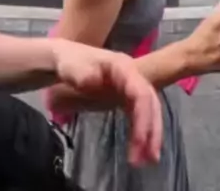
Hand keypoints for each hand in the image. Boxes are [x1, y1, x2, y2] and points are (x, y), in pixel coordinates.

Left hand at [51, 38, 161, 165]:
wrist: (66, 59)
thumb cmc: (69, 62)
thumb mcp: (71, 66)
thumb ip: (80, 73)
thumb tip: (92, 81)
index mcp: (122, 67)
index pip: (140, 92)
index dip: (143, 117)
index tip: (139, 142)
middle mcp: (132, 76)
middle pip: (150, 102)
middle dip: (152, 130)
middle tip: (149, 159)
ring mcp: (131, 86)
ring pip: (149, 110)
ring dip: (151, 135)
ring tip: (148, 161)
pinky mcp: (126, 97)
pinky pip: (139, 115)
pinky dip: (142, 132)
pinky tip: (140, 150)